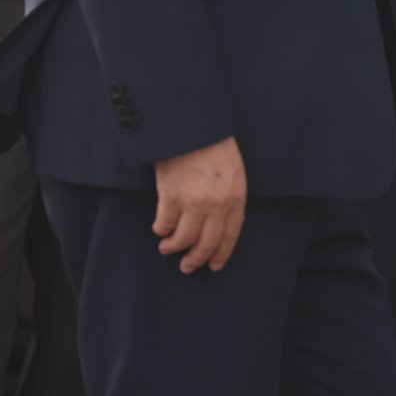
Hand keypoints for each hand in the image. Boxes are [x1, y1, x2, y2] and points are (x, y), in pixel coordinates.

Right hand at [153, 135, 246, 273]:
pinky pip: (164, 224)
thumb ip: (230, 197)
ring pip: (184, 238)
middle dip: (196, 259)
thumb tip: (220, 223)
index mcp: (236, 197)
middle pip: (207, 243)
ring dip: (174, 247)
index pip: (231, 234)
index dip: (221, 253)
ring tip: (167, 248)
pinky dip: (161, 230)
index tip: (214, 266)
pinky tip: (159, 229)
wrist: (194, 127)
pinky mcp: (171, 197)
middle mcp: (216, 205)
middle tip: (187, 267)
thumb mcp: (233, 171)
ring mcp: (193, 202)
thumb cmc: (214, 145)